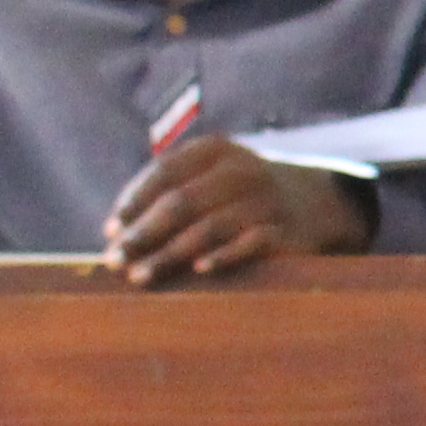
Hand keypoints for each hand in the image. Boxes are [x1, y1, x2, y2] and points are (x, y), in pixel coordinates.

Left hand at [103, 138, 374, 284]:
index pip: (165, 171)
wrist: (314, 203)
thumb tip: (113, 232)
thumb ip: (167, 193)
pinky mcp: (287, 230)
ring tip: (141, 275)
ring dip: (170, 254)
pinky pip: (251, 244)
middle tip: (116, 260)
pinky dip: (224, 256)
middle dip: (144, 233)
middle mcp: (242, 170)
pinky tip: (198, 271)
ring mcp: (267, 200)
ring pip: (210, 227)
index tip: (111, 230)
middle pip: (182, 202)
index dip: (135, 200)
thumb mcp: (209, 177)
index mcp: (215, 150)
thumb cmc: (238, 195)